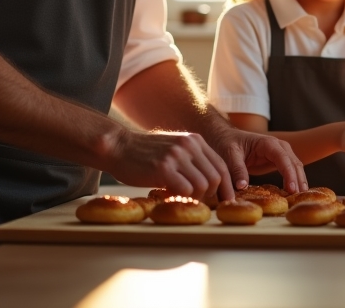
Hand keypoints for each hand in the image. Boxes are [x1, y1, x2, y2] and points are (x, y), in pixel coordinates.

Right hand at [108, 128, 230, 203]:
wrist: (117, 146)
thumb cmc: (144, 153)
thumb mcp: (173, 149)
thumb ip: (191, 161)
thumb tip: (209, 185)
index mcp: (195, 140)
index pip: (221, 165)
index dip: (226, 186)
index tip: (226, 200)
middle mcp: (189, 145)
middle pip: (216, 177)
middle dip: (213, 195)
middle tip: (202, 205)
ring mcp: (177, 155)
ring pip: (202, 185)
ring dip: (196, 198)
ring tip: (182, 200)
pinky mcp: (163, 168)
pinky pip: (185, 190)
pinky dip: (181, 198)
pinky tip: (169, 197)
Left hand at [204, 125, 307, 198]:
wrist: (225, 137)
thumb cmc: (227, 143)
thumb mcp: (229, 155)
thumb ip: (237, 169)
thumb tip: (242, 187)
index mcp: (268, 143)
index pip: (283, 158)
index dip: (289, 173)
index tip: (291, 189)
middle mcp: (278, 146)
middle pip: (294, 162)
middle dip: (298, 180)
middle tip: (299, 198)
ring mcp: (280, 153)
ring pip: (295, 167)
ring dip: (299, 181)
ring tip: (301, 198)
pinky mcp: (277, 161)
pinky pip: (290, 170)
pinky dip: (294, 180)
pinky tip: (295, 193)